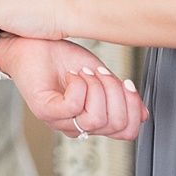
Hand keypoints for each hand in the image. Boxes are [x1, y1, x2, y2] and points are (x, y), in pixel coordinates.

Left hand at [0, 35, 147, 140]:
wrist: (31, 42)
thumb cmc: (60, 58)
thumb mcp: (100, 76)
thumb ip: (119, 95)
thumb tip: (143, 115)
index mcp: (92, 120)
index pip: (127, 132)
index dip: (134, 108)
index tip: (127, 83)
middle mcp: (77, 126)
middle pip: (116, 126)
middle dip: (116, 93)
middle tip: (101, 73)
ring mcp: (59, 121)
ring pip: (96, 119)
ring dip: (97, 88)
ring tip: (85, 72)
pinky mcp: (44, 110)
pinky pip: (73, 107)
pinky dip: (79, 86)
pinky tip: (73, 75)